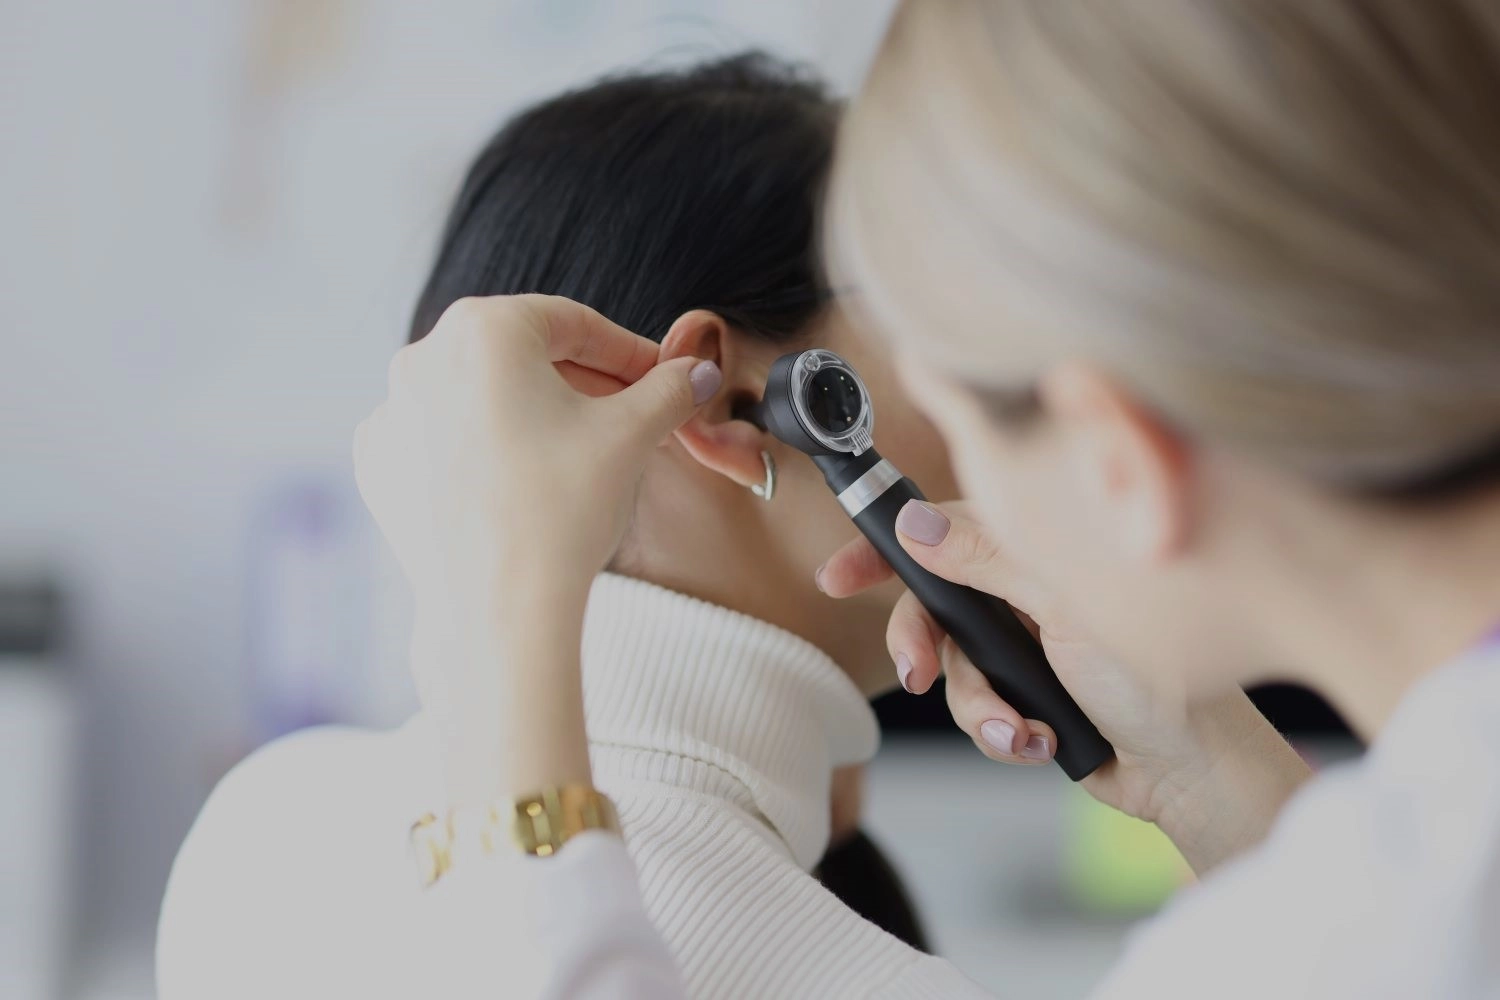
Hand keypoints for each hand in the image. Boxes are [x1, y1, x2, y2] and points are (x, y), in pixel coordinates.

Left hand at [354, 295, 719, 800]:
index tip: (662, 378)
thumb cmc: (562, 510)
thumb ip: (670, 389)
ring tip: (582, 454)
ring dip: (536, 414)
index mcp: (481, 329)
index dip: (629, 352)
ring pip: (482, 397)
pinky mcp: (380, 466)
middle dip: (583, 382)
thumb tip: (696, 373)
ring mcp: (391, 414)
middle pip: (523, 357)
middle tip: (631, 414)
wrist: (499, 611)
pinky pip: (443, 440)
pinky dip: (486, 450)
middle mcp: (421, 358)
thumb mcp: (634, 434)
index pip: (573, 323)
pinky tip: (526, 483)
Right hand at [818, 500, 1308, 872]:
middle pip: (934, 610)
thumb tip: (915, 524)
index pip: (943, 533)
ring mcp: (1024, 647)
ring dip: (981, 708)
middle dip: (922, 649)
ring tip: (1022, 730)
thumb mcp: (1064, 604)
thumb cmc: (1154, 674)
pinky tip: (1041, 742)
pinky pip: (979, 713)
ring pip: (954, 672)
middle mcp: (1023, 593)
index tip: (838, 574)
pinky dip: (1004, 733)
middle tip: (916, 677)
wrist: (1193, 769)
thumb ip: (988, 558)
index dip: (884, 550)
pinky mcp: (1026, 697)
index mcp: (1035, 551)